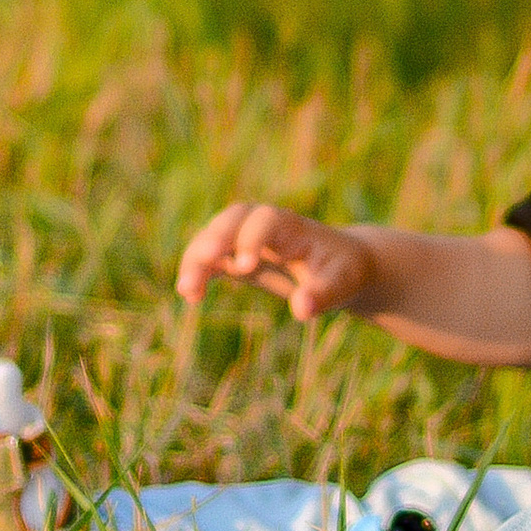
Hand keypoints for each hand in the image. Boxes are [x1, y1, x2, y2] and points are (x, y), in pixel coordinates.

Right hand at [176, 200, 380, 325]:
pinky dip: (197, 271)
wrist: (338, 265)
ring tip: (187, 291)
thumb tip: (301, 311)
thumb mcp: (343, 283)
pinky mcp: (236, 254)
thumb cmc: (343, 271)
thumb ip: (323, 295)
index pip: (266, 220)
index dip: (252, 238)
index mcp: (293, 226)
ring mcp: (247, 237)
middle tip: (202, 264)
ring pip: (214, 236)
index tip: (245, 268)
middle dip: (213, 239)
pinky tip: (191, 296)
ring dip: (196, 258)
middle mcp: (265, 225)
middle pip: (232, 219)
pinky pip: (210, 257)